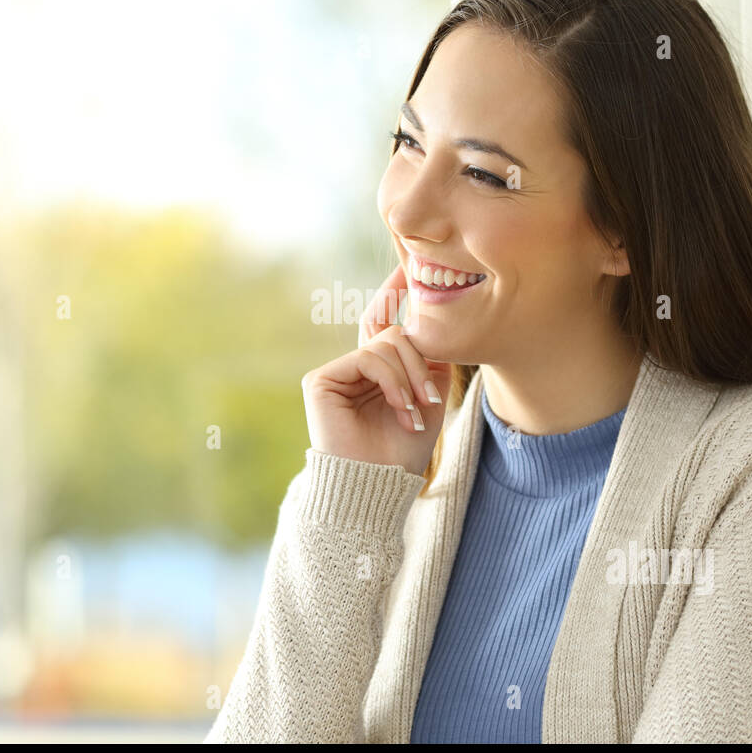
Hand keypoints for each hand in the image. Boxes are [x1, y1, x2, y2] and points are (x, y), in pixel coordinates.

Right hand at [302, 262, 452, 474]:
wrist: (377, 486)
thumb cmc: (402, 453)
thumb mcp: (426, 398)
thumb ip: (426, 358)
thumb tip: (425, 321)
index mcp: (376, 371)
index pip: (384, 322)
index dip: (394, 292)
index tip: (408, 265)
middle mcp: (353, 367)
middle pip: (394, 333)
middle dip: (420, 362)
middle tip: (430, 398)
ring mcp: (336, 372)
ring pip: (386, 344)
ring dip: (410, 378)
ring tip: (413, 412)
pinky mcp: (321, 379)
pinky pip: (369, 357)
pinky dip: (392, 381)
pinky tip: (399, 407)